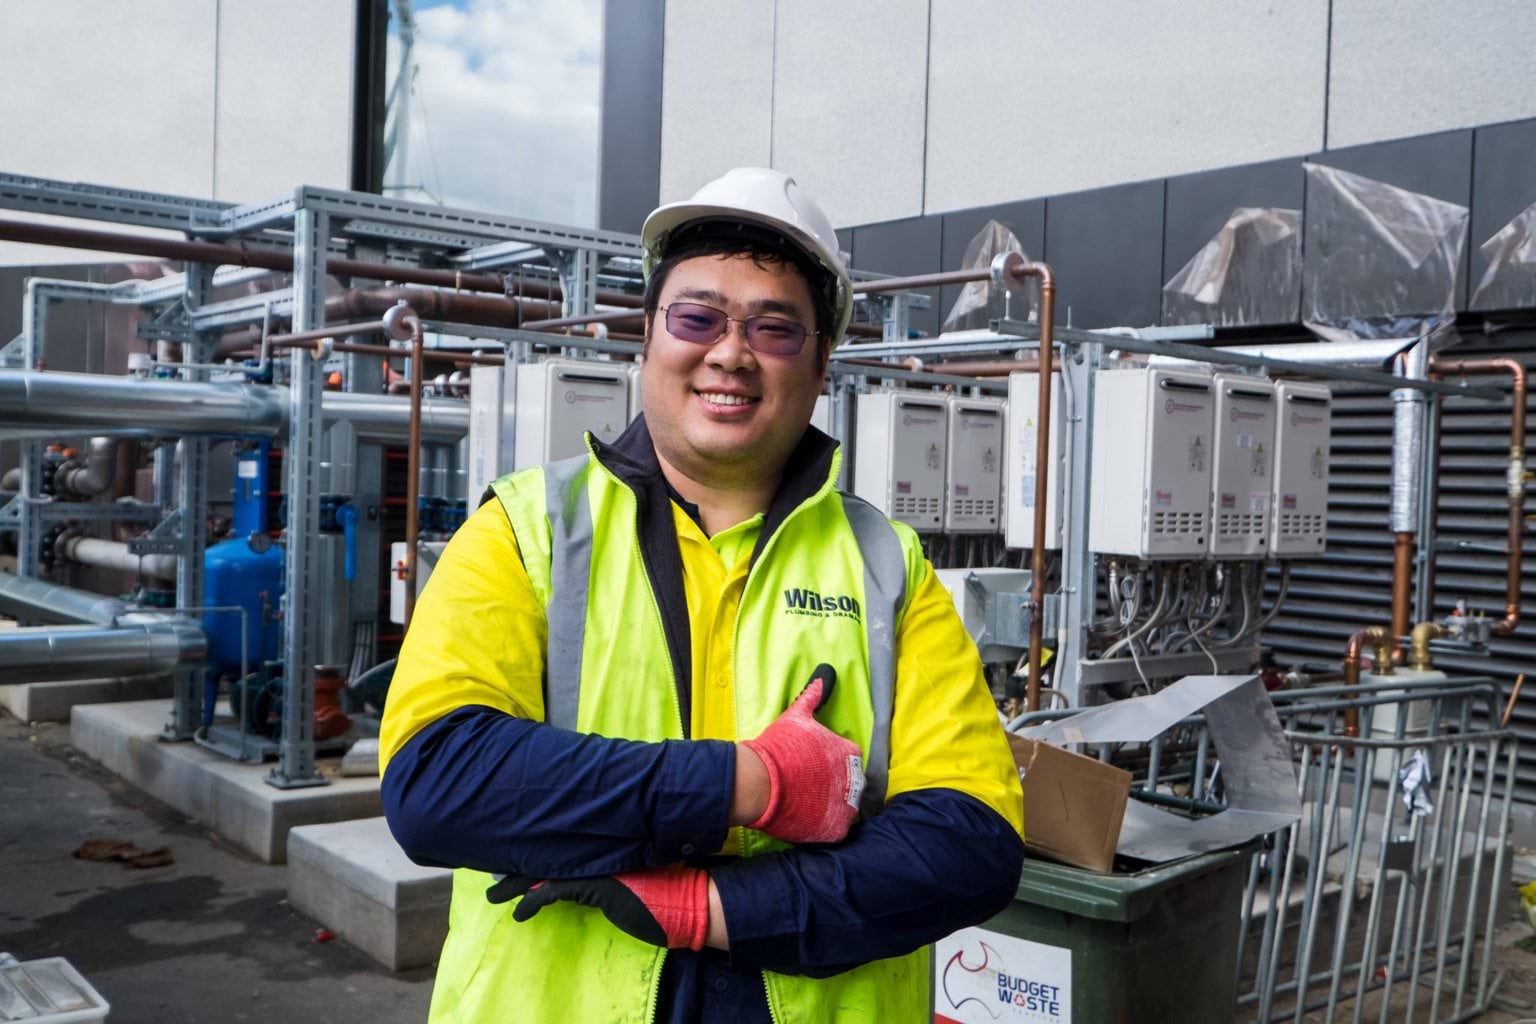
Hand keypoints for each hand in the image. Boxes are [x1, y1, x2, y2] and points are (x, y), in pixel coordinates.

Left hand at [487, 865, 709, 950]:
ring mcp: (596, 865)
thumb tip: (581, 875)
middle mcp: (597, 850)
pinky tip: (520, 914)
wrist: (689, 901)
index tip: (511, 852)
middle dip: (515, 865)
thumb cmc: (666, 889)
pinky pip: (553, 892)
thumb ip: (607, 866)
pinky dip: (532, 902)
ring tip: (493, 894)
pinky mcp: (595, 886)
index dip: (533, 846)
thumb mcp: (632, 872)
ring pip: (543, 870)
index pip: (559, 842)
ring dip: (514, 884)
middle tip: (491, 876)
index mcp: (605, 844)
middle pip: (544, 852)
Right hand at [741, 664, 864, 843]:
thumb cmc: (780, 747)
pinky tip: (809, 820)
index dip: (830, 764)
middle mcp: (854, 779)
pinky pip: (837, 830)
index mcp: (849, 752)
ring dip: (830, 807)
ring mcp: (846, 806)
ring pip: (845, 808)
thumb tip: (826, 672)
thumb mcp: (797, 716)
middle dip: (833, 786)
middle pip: (850, 785)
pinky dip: (824, 826)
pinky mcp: (836, 829)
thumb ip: (813, 695)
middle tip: (809, 787)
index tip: (814, 767)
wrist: (762, 782)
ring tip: (809, 805)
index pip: (848, 758)